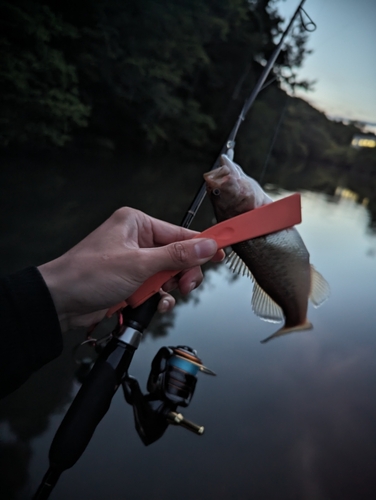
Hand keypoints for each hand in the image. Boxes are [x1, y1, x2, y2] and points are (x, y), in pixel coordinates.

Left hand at [38, 207, 223, 330]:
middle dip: (183, 273)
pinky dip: (156, 298)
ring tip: (160, 296)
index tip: (224, 249)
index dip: (203, 244)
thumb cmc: (88, 274)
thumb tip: (206, 246)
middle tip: (185, 286)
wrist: (60, 302)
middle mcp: (137, 240)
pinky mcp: (130, 281)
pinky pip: (155, 288)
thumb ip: (176, 256)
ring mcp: (134, 262)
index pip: (181, 233)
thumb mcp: (139, 264)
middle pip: (177, 256)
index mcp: (138, 224)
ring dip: (168, 289)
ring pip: (168, 275)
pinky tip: (152, 304)